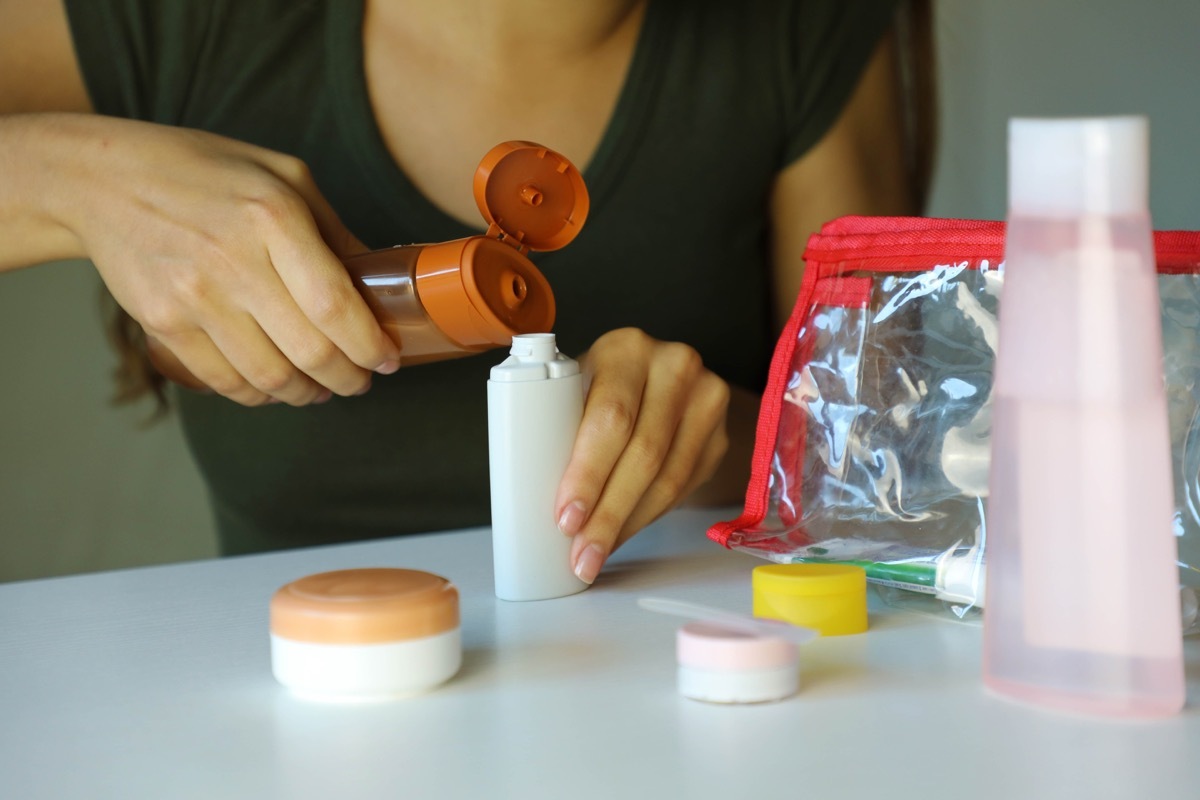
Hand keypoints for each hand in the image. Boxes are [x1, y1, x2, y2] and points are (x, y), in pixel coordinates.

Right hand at [50, 115, 400, 405]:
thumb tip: (381, 283)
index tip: (387, 360)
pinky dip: (259, 395)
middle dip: (347, 379)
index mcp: (272, 217)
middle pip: (309, 351)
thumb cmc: (206, 173)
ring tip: (320, 388)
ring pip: (269, 377)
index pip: (335, 304)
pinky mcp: (163, 323)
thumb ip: (333, 230)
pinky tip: (274, 385)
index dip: (369, 344)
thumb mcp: (282, 175)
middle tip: (360, 382)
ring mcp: (193, 296)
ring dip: (306, 394)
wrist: (103, 181)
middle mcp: (232, 260)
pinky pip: (225, 381)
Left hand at [555, 328, 730, 583]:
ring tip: (596, 554)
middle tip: (580, 553)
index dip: (589, 473)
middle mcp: (675, 366)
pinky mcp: (719, 435)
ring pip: (668, 478)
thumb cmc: (598, 388)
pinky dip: (648, 517)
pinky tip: (623, 533)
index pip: (611, 417)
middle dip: (608, 513)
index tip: (566, 518)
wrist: (655, 379)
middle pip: (643, 453)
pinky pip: (684, 488)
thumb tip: (530, 500)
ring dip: (628, 524)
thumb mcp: (577, 388)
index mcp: (626, 348)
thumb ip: (559, 423)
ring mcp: (705, 400)